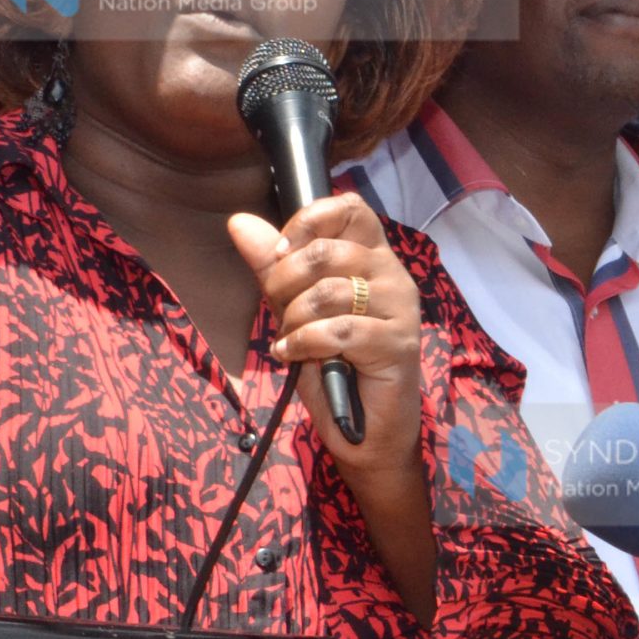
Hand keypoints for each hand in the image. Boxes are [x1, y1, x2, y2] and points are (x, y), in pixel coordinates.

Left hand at [227, 192, 420, 470]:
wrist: (364, 429)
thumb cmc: (332, 364)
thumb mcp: (293, 308)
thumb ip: (272, 265)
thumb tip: (238, 222)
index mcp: (372, 257)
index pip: (350, 208)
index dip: (309, 221)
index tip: (282, 252)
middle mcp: (393, 274)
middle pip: (330, 250)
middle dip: (285, 280)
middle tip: (277, 309)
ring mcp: (400, 309)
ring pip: (329, 291)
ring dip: (294, 318)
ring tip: (289, 339)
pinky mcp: (397, 344)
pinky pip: (339, 329)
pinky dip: (304, 342)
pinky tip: (293, 355)